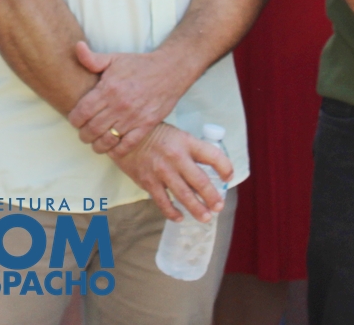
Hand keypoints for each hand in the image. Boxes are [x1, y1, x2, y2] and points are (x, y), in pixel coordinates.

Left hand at [68, 41, 193, 157]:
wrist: (169, 70)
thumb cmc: (139, 65)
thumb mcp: (114, 58)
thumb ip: (92, 58)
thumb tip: (76, 47)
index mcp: (108, 89)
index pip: (82, 112)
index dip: (74, 120)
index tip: (75, 120)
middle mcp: (119, 105)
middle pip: (92, 129)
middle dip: (83, 135)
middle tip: (83, 134)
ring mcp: (133, 117)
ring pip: (107, 140)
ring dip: (97, 145)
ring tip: (95, 143)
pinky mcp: (146, 126)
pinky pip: (127, 145)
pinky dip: (117, 151)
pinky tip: (112, 148)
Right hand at [112, 123, 232, 222]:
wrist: (124, 136)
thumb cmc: (155, 135)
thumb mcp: (177, 136)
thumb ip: (192, 152)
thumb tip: (210, 172)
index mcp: (187, 142)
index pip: (213, 155)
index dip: (225, 168)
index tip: (228, 177)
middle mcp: (176, 157)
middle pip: (201, 181)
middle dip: (212, 197)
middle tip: (218, 207)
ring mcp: (162, 171)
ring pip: (184, 195)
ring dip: (197, 209)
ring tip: (205, 217)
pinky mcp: (148, 182)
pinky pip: (163, 202)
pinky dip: (172, 212)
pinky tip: (179, 217)